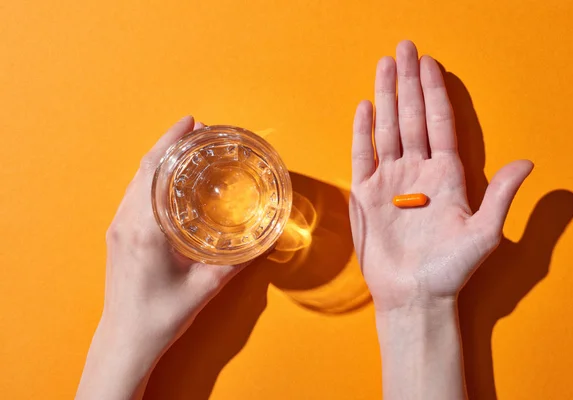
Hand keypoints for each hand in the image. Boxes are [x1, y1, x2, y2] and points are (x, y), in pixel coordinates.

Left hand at [77, 116, 245, 398]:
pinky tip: (170, 180)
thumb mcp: (205, 288)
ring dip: (159, 159)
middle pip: (144, 169)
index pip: (154, 171)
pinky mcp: (117, 236)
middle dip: (169, 144)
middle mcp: (126, 223)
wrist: (126, 339)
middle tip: (196, 130)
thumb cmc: (161, 317)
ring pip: (136, 180)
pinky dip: (151, 178)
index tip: (191, 122)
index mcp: (146, 231)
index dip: (172, 142)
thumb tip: (262, 240)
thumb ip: (236, 262)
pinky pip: (133, 194)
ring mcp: (117, 228)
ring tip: (186, 149)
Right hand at [350, 41, 532, 311]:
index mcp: (446, 176)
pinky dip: (363, 132)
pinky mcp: (366, 196)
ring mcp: (390, 182)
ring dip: (386, 97)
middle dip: (408, 82)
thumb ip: (500, 195)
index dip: (435, 93)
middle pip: (412, 117)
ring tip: (385, 66)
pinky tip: (366, 108)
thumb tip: (527, 162)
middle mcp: (417, 173)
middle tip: (405, 48)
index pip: (440, 124)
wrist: (414, 295)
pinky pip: (363, 156)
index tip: (431, 64)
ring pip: (388, 129)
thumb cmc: (450, 269)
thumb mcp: (484, 233)